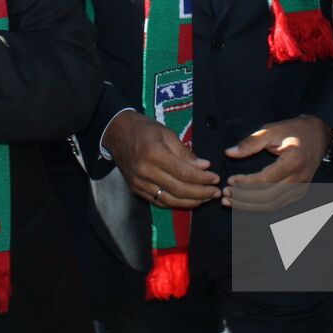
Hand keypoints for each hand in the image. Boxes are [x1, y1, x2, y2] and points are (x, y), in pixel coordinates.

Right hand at [103, 110, 219, 208]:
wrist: (117, 133)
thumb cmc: (144, 129)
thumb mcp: (167, 133)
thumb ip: (185, 152)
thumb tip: (204, 166)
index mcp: (154, 154)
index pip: (184, 172)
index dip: (202, 178)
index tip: (215, 178)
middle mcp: (145, 171)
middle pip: (178, 189)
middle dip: (201, 193)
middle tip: (215, 192)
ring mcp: (139, 183)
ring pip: (169, 200)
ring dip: (190, 202)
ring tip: (205, 199)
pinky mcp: (136, 189)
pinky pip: (158, 201)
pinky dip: (175, 203)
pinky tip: (187, 201)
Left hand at [222, 114, 328, 210]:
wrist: (318, 134)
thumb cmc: (295, 130)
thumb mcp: (271, 130)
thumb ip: (250, 143)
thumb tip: (229, 153)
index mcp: (294, 160)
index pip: (265, 180)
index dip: (245, 183)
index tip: (230, 180)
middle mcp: (300, 178)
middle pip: (268, 198)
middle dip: (244, 199)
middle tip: (226, 194)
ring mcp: (301, 187)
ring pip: (273, 206)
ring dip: (250, 206)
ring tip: (231, 200)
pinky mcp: (300, 192)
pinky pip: (278, 205)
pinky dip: (260, 205)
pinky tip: (246, 201)